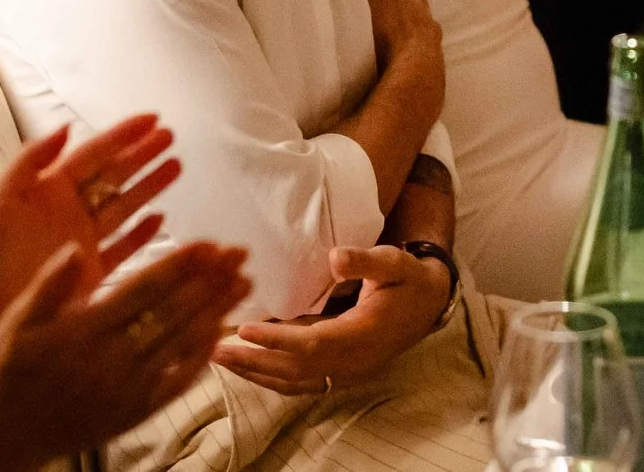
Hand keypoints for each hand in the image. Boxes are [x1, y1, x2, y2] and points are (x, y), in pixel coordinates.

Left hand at [0, 116, 179, 323]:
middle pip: (115, 176)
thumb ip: (31, 160)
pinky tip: (160, 219)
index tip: (153, 119)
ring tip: (176, 166)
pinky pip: (122, 248)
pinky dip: (142, 234)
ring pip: (124, 206)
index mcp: (50, 188)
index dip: (124, 135)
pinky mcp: (89, 273)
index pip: (94, 154)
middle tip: (172, 137)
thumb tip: (67, 127)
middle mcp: (70, 211)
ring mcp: (82, 241)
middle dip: (143, 155)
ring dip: (149, 186)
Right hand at [0, 242, 250, 471]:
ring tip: (244, 283)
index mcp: (82, 332)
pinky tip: (221, 333)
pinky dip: (202, 357)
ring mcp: (127, 390)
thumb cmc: (1, 377)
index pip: (143, 290)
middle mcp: (111, 362)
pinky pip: (177, 383)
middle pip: (173, 313)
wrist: (1, 442)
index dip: (180, 265)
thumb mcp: (11, 326)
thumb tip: (75, 248)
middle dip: (210, 281)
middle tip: (240, 253)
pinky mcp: (134, 413)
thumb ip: (47, 287)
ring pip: (182, 344)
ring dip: (216, 311)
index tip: (209, 242)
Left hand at [212, 245, 453, 395]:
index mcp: (363, 334)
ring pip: (295, 382)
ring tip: (220, 359)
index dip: (276, 340)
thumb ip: (366, 260)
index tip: (244, 329)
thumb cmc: (407, 279)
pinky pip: (302, 384)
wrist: (429, 305)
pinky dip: (271, 379)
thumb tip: (335, 258)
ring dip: (256, 374)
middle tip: (214, 348)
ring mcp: (347, 372)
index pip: (312, 343)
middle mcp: (353, 361)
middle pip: (295, 369)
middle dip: (253, 361)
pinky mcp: (341, 373)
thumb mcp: (393, 262)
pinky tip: (248, 368)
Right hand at [364, 0, 442, 122]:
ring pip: (422, 52)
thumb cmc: (395, 32)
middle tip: (393, 28)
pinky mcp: (428, 89)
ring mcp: (433, 64)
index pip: (414, 0)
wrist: (412, 79)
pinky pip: (418, 77)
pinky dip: (409, 74)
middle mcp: (432, 37)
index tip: (395, 0)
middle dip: (410, 26)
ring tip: (393, 56)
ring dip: (410, 52)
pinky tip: (398, 79)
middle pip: (422, 27)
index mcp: (422, 14)